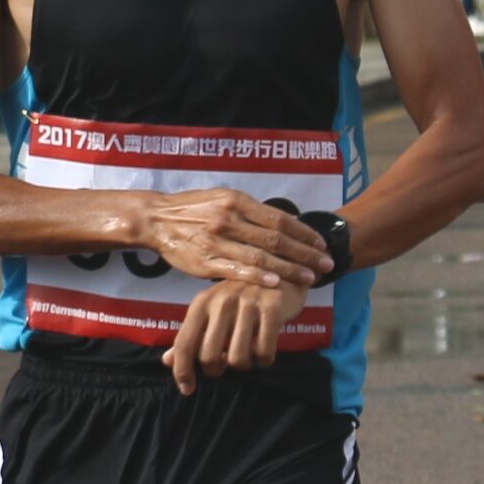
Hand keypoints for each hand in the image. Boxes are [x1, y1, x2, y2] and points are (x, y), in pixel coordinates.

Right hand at [138, 188, 327, 288]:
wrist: (156, 219)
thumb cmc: (194, 209)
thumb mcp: (222, 198)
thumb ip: (250, 211)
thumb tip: (282, 224)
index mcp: (237, 201)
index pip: (280, 218)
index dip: (304, 233)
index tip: (321, 244)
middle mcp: (230, 219)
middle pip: (276, 239)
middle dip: (305, 253)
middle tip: (326, 264)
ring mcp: (217, 241)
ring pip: (261, 257)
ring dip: (289, 269)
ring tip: (310, 278)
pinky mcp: (206, 262)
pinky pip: (237, 270)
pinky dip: (259, 278)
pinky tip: (277, 285)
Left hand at [165, 277, 305, 392]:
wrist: (280, 271)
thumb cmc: (242, 297)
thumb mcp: (212, 311)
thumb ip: (191, 335)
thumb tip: (166, 361)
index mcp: (202, 302)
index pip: (184, 344)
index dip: (182, 371)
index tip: (187, 389)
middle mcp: (222, 301)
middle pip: (209, 357)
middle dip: (216, 370)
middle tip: (225, 364)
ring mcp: (248, 303)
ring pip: (238, 359)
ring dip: (244, 365)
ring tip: (248, 353)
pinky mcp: (273, 308)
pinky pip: (264, 352)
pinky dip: (264, 359)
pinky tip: (265, 350)